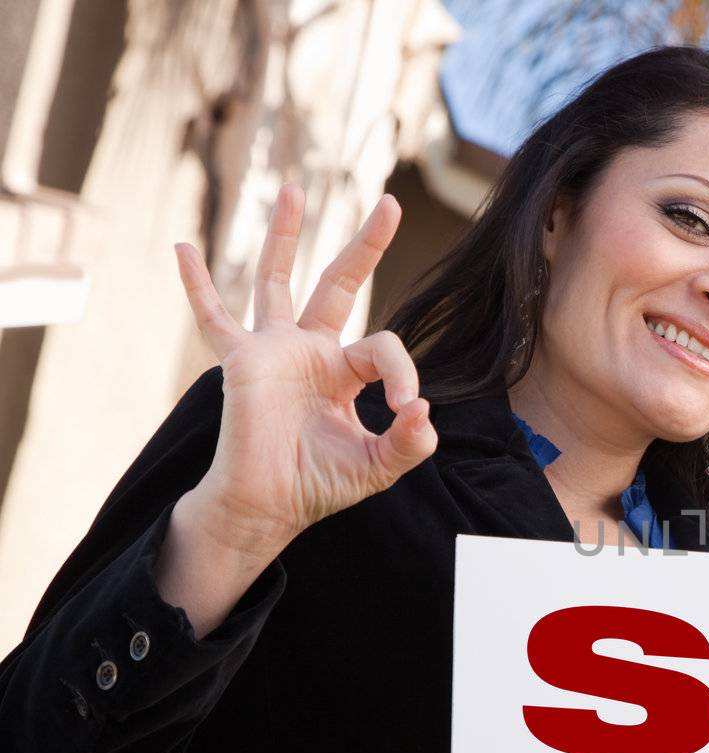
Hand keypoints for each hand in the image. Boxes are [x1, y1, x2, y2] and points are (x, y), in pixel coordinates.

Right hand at [174, 183, 436, 551]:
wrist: (268, 507)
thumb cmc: (320, 485)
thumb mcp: (379, 466)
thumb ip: (410, 442)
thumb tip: (424, 411)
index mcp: (345, 371)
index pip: (383, 346)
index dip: (404, 373)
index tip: (409, 409)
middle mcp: (310, 351)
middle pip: (339, 284)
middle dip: (364, 245)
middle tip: (390, 203)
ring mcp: (273, 351)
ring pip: (277, 281)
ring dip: (287, 236)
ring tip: (294, 190)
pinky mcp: (241, 362)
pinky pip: (214, 318)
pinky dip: (197, 285)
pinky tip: (182, 247)